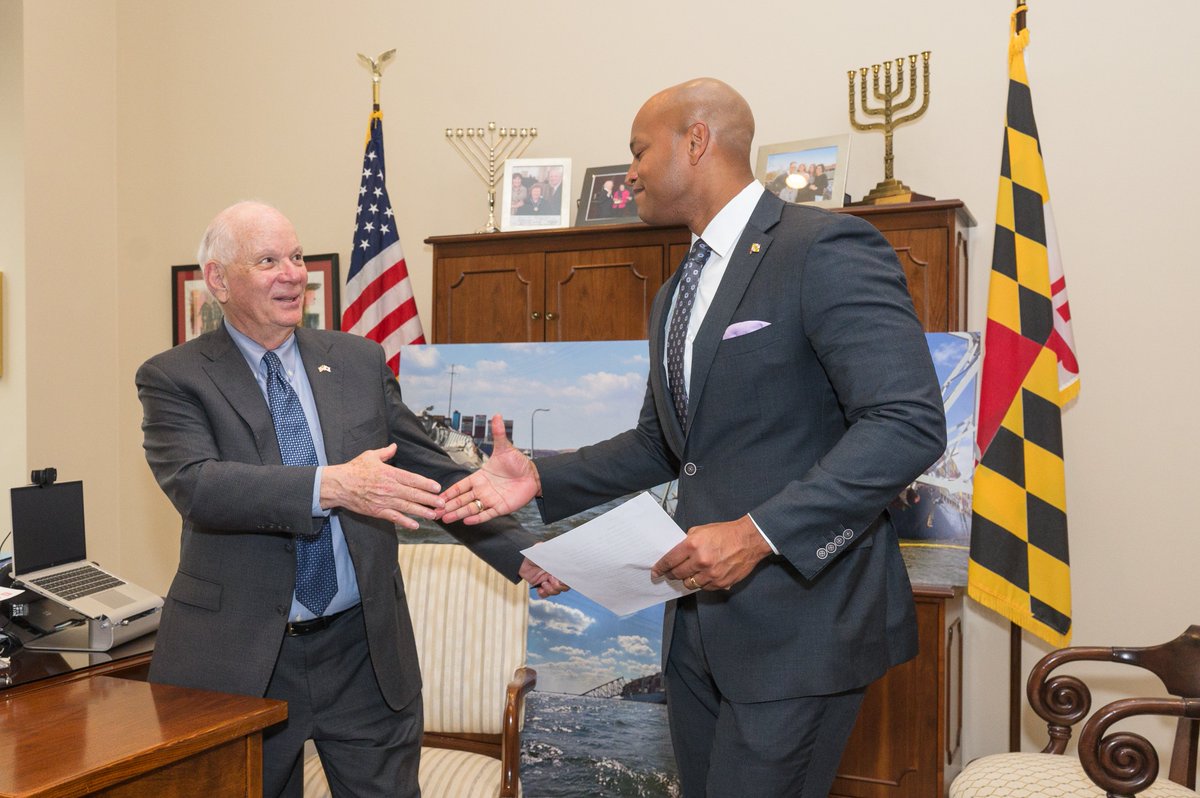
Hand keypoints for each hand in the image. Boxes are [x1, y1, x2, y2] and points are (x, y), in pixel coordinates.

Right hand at [321, 443, 443, 529]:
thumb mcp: (370, 456)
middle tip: (442, 504)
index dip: (427, 484)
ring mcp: (384, 500)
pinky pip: (394, 517)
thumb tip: (394, 446)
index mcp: (389, 473)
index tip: (438, 488)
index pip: (413, 479)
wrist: (338, 485)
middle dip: (430, 499)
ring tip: (434, 514)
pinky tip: (415, 525)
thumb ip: (385, 452)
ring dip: (422, 511)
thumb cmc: (353, 469)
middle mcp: (389, 487)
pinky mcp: (377, 511)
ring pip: (407, 507)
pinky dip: (405, 522)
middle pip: (414, 494)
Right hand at [440, 415, 540, 524]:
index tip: (436, 496)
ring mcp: (491, 500)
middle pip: (461, 500)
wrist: (535, 476)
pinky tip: (467, 521)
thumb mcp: (505, 448)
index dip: (449, 492)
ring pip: (470, 508)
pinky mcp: (501, 508)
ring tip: (445, 518)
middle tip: (433, 511)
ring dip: (458, 513)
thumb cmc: (518, 463)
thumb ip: (498, 433)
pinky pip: (486, 514)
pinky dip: (477, 518)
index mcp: (480, 478)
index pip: (460, 486)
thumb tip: (496, 415)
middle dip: (447, 506)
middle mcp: (482, 490)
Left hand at [519, 557, 568, 598]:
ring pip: (556, 591)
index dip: (567, 581)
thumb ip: (555, 555)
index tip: (561, 580)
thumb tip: (563, 557)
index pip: (569, 577)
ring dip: (550, 589)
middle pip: (564, 587)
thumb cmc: (534, 553)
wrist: (521, 559)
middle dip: (558, 586)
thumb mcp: (545, 552)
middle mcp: (556, 575)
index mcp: (559, 567)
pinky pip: (546, 594)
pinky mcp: (541, 586)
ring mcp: (549, 581)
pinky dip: (543, 593)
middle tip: (550, 579)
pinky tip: (539, 589)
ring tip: (543, 583)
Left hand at [651, 515, 771, 590]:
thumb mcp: (702, 530)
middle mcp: (700, 561)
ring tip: (689, 574)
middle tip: (670, 573)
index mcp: (693, 545)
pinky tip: (704, 575)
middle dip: (671, 574)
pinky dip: (701, 583)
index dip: (660, 567)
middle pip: (677, 574)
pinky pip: (704, 587)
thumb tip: (676, 552)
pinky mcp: (720, 583)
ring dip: (687, 579)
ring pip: (689, 584)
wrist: (749, 540)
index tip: (656, 572)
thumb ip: (687, 541)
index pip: (670, 560)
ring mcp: (711, 574)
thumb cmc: (725, 533)